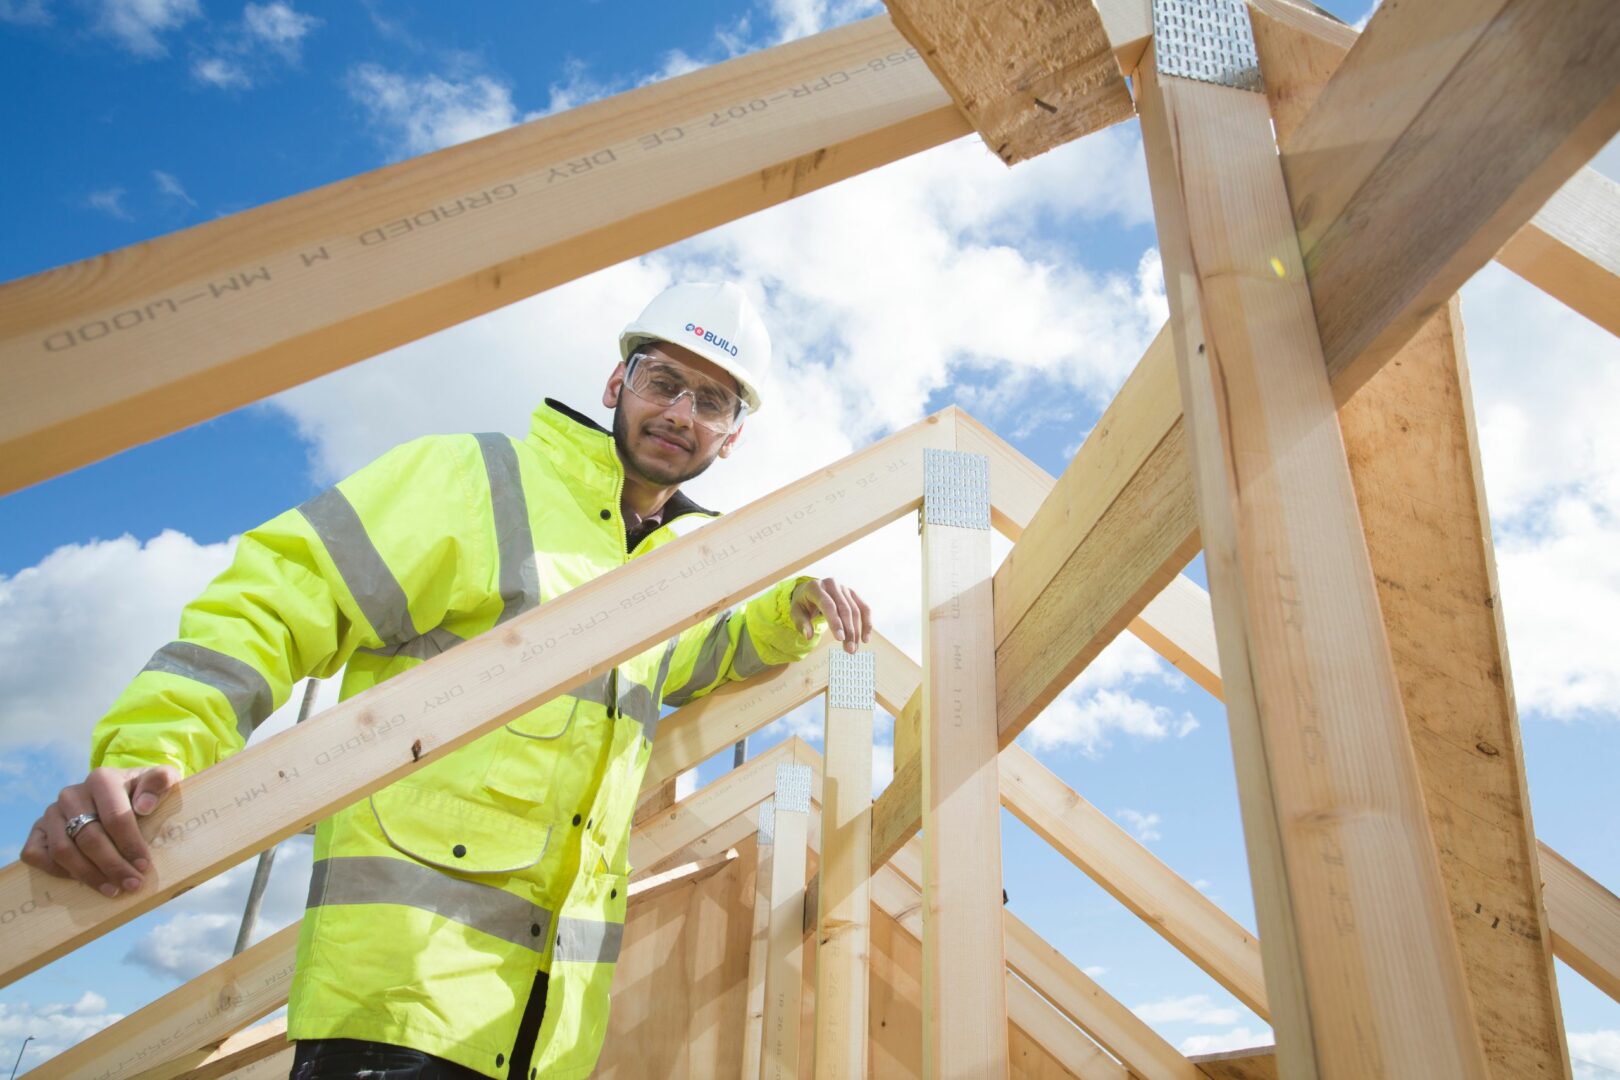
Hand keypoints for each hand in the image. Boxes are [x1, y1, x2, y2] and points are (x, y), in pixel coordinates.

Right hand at [20, 765, 179, 896]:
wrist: (118, 792)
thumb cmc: (142, 791)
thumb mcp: (161, 780)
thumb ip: (160, 781)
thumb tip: (144, 806)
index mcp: (101, 780)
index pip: (115, 818)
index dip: (130, 845)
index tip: (144, 866)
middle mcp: (71, 794)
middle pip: (89, 838)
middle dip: (113, 866)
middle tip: (132, 884)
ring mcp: (51, 812)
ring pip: (63, 850)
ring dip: (88, 875)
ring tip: (112, 889)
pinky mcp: (38, 829)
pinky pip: (37, 855)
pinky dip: (57, 871)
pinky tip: (83, 881)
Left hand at [791, 577, 872, 654]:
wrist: (810, 590)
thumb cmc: (803, 603)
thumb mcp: (796, 612)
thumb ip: (801, 623)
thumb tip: (808, 636)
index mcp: (815, 587)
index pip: (828, 605)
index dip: (835, 622)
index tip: (840, 639)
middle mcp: (832, 584)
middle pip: (844, 609)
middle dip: (849, 631)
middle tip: (849, 650)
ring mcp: (844, 588)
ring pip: (855, 611)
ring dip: (856, 632)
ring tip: (853, 649)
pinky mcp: (853, 593)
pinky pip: (864, 608)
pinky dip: (867, 624)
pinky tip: (865, 639)